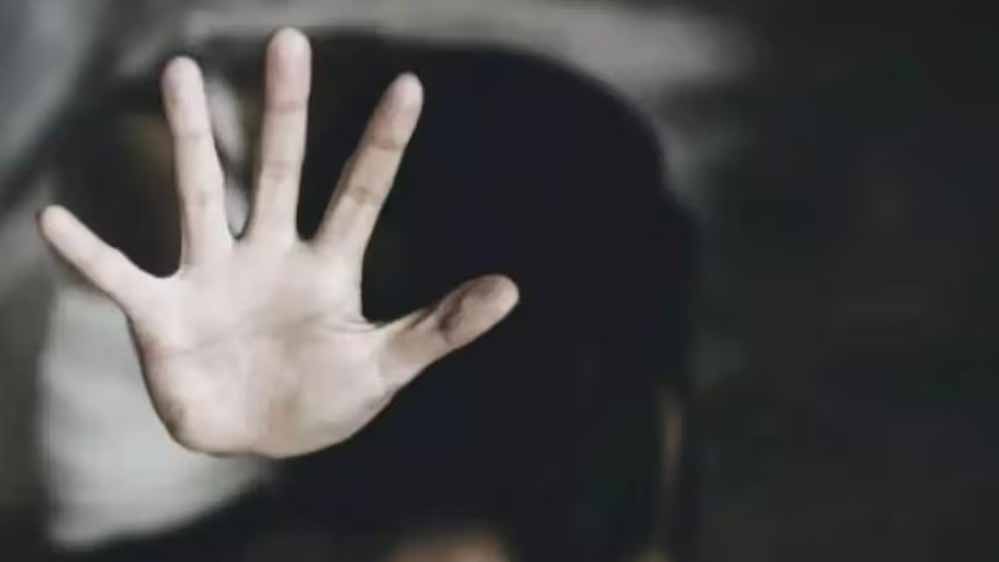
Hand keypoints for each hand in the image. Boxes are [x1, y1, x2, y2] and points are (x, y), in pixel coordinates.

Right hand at [37, 28, 518, 457]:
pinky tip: (52, 222)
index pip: (360, 193)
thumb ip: (442, 326)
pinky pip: (119, 278)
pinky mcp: (163, 316)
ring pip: (199, 193)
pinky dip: (89, 256)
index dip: (383, 144)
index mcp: (326, 266)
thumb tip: (513, 287)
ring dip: (190, 138)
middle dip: (283, 112)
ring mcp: (212, 278)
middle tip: (291, 42)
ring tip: (180, 72)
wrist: (260, 441)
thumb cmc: (324, 399)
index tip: (411, 86)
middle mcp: (267, 255)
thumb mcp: (387, 365)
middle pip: (277, 170)